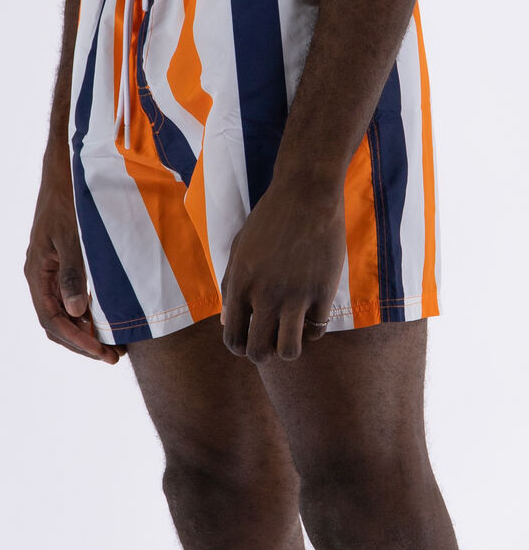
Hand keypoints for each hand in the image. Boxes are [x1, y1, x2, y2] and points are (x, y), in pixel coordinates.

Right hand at [24, 147, 124, 363]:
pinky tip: (107, 319)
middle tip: (114, 356)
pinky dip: (88, 313)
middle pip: (57, 324)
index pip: (53, 321)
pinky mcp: (64, 265)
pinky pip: (71, 299)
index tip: (103, 352)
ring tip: (114, 345)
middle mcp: (41, 277)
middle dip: (84, 343)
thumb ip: (74, 275)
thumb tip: (75, 314)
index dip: (78, 341)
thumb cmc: (70, 201)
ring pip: (65, 314)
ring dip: (88, 331)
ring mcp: (51, 272)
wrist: (66, 173)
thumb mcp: (74, 238)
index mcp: (38, 274)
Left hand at [220, 178, 345, 361]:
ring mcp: (295, 295)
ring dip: (289, 349)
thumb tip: (227, 321)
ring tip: (293, 334)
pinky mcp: (323, 291)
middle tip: (271, 343)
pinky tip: (312, 314)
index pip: (232, 339)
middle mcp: (264, 295)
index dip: (241, 348)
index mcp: (240, 284)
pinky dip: (314, 329)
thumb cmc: (270, 218)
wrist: (306, 194)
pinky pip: (317, 330)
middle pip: (258, 353)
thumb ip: (230, 285)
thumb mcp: (240, 248)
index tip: (251, 341)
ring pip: (290, 351)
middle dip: (263, 355)